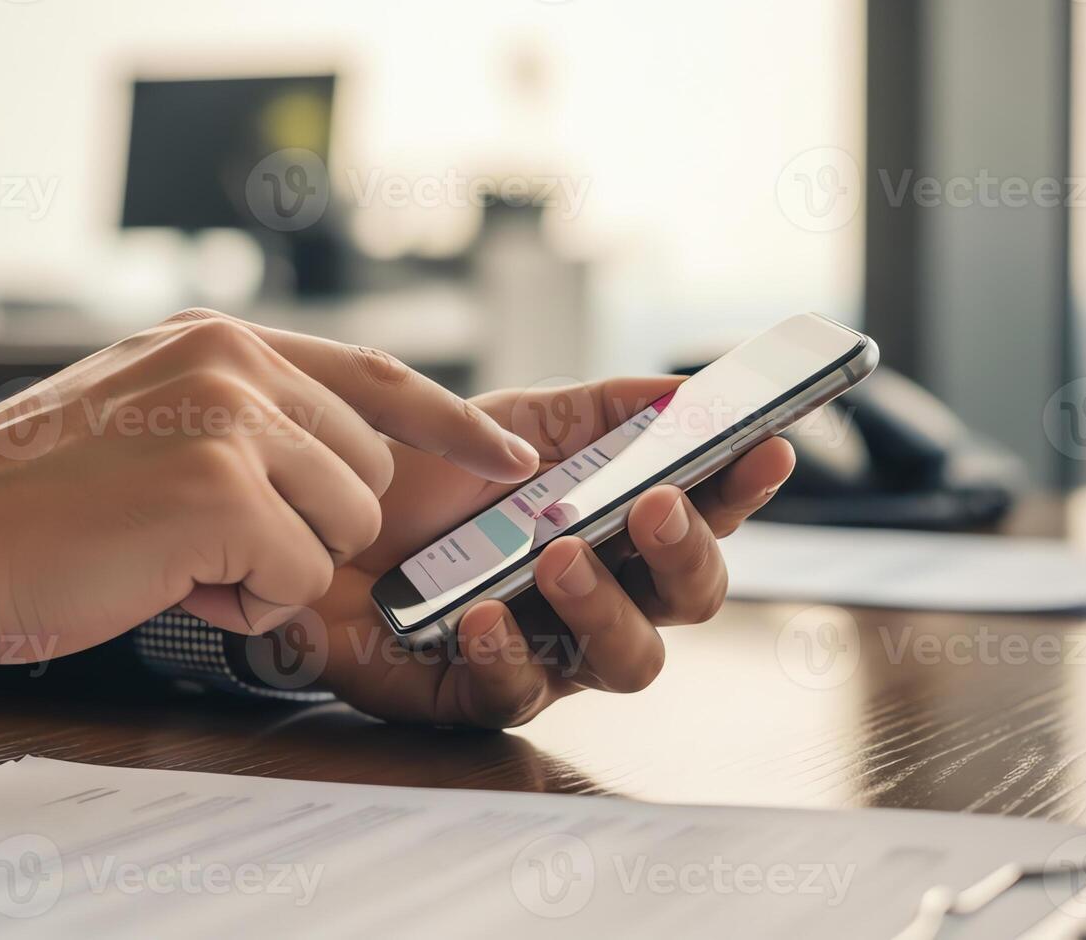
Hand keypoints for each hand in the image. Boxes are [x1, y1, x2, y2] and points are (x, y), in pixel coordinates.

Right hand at [0, 309, 539, 661]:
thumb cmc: (36, 497)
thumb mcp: (149, 413)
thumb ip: (245, 418)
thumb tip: (341, 467)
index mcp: (221, 341)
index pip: (375, 376)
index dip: (452, 423)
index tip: (509, 459)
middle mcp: (234, 363)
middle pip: (366, 472)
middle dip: (308, 528)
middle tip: (205, 540)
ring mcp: (229, 420)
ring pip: (340, 527)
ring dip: (270, 569)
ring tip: (175, 555)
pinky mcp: (220, 491)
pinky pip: (296, 579)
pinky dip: (240, 606)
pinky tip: (164, 581)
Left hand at [268, 376, 796, 726]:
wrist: (318, 522)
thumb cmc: (419, 479)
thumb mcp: (515, 422)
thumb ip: (606, 409)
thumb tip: (688, 392)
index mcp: (618, 529)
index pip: (707, 515)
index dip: (744, 487)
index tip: (766, 448)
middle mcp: (600, 596)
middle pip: (689, 598)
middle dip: (685, 552)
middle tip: (651, 507)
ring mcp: (548, 651)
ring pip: (626, 660)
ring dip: (603, 606)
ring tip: (558, 558)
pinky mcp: (478, 694)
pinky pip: (517, 694)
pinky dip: (508, 652)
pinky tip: (485, 612)